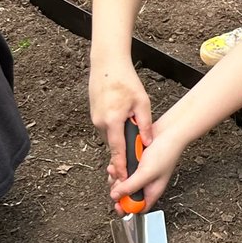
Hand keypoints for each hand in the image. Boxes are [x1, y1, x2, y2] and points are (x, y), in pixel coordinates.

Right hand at [89, 61, 151, 181]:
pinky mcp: (94, 114)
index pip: (117, 150)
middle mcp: (101, 122)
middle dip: (123, 154)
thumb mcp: (142, 102)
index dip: (121, 166)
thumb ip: (145, 124)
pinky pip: (106, 128)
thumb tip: (147, 142)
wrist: (106, 64)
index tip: (124, 179)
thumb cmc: (125, 80)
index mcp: (113, 121)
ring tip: (133, 139)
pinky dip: (115, 130)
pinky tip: (124, 124)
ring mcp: (95, 118)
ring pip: (110, 137)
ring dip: (120, 139)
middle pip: (114, 145)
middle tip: (134, 162)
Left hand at [108, 121, 185, 213]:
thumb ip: (130, 187)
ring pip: (121, 181)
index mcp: (151, 191)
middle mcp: (145, 184)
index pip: (137, 208)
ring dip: (115, 176)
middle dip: (118, 190)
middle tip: (117, 182)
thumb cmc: (165, 152)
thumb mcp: (146, 173)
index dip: (126, 208)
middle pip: (125, 195)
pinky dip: (116, 166)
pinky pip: (120, 168)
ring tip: (117, 169)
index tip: (117, 204)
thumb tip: (116, 196)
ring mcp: (139, 173)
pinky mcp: (134, 162)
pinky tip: (118, 162)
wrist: (168, 131)